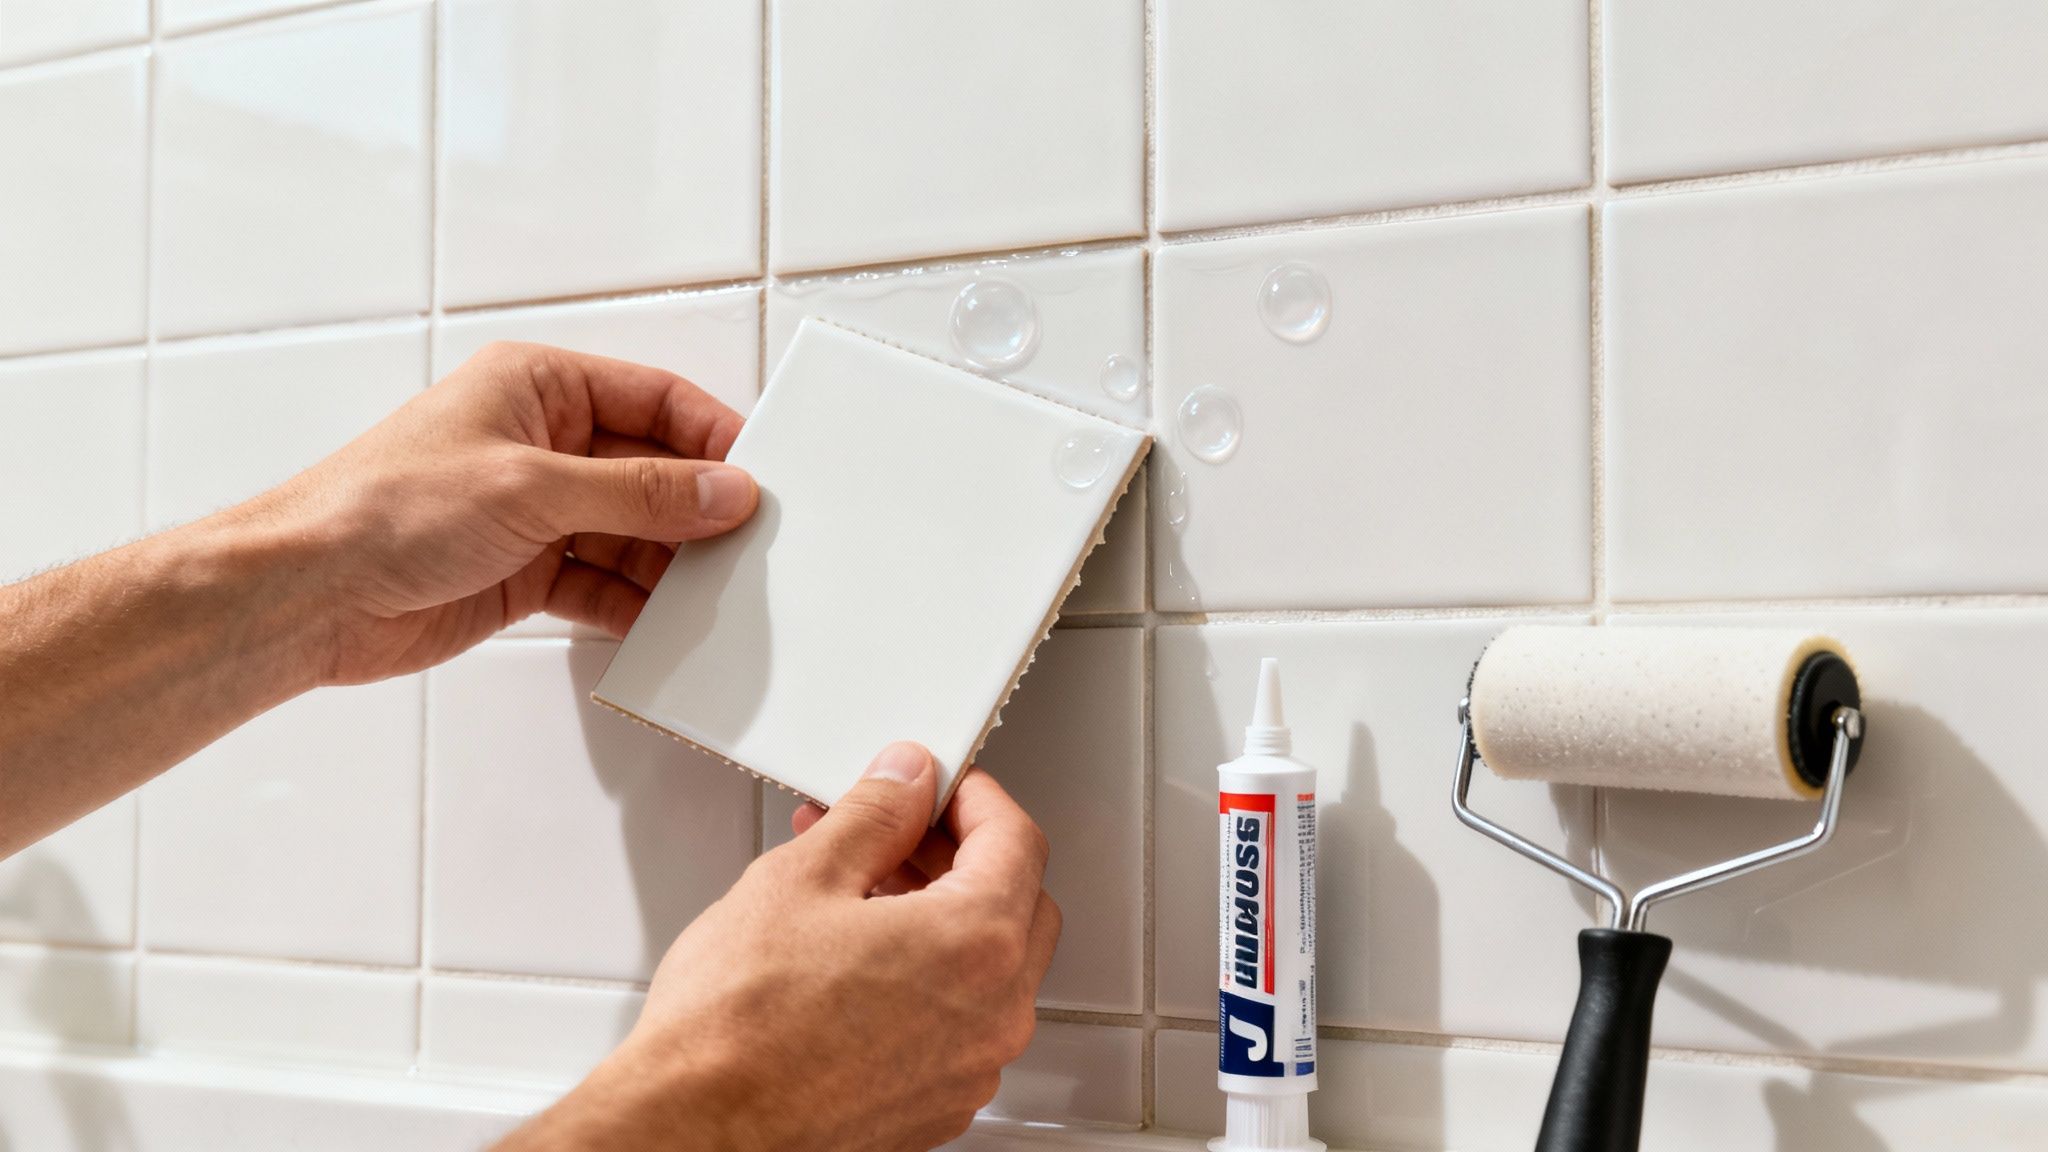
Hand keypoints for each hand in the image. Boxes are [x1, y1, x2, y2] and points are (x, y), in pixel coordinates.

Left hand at [240, 341, 757, 685]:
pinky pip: (604, 584)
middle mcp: (543, 443)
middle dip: (698, 510)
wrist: (306, 595)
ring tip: (714, 596)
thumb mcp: (531, 487)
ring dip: (672, 566)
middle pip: (653, 471)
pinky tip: (664, 626)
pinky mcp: (526, 571)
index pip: (656, 399)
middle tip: (751, 548)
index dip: (713, 439)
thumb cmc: (384, 510)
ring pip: (634, 533)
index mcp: (540, 387)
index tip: (761, 480)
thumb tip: (724, 490)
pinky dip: (635, 606)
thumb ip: (639, 493)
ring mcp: (536, 511)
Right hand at [502, 745, 1060, 1151]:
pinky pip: (959, 1023)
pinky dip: (929, 978)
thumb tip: (905, 782)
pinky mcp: (936, 1105)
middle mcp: (994, 1015)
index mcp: (976, 944)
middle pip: (1018, 904)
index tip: (938, 786)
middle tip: (900, 831)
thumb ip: (873, 815)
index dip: (974, 798)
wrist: (694, 1129)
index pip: (1016, 841)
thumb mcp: (801, 878)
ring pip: (989, 967)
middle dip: (964, 855)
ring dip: (942, 915)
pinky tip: (860, 956)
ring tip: (860, 887)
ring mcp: (968, 1069)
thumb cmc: (736, 1028)